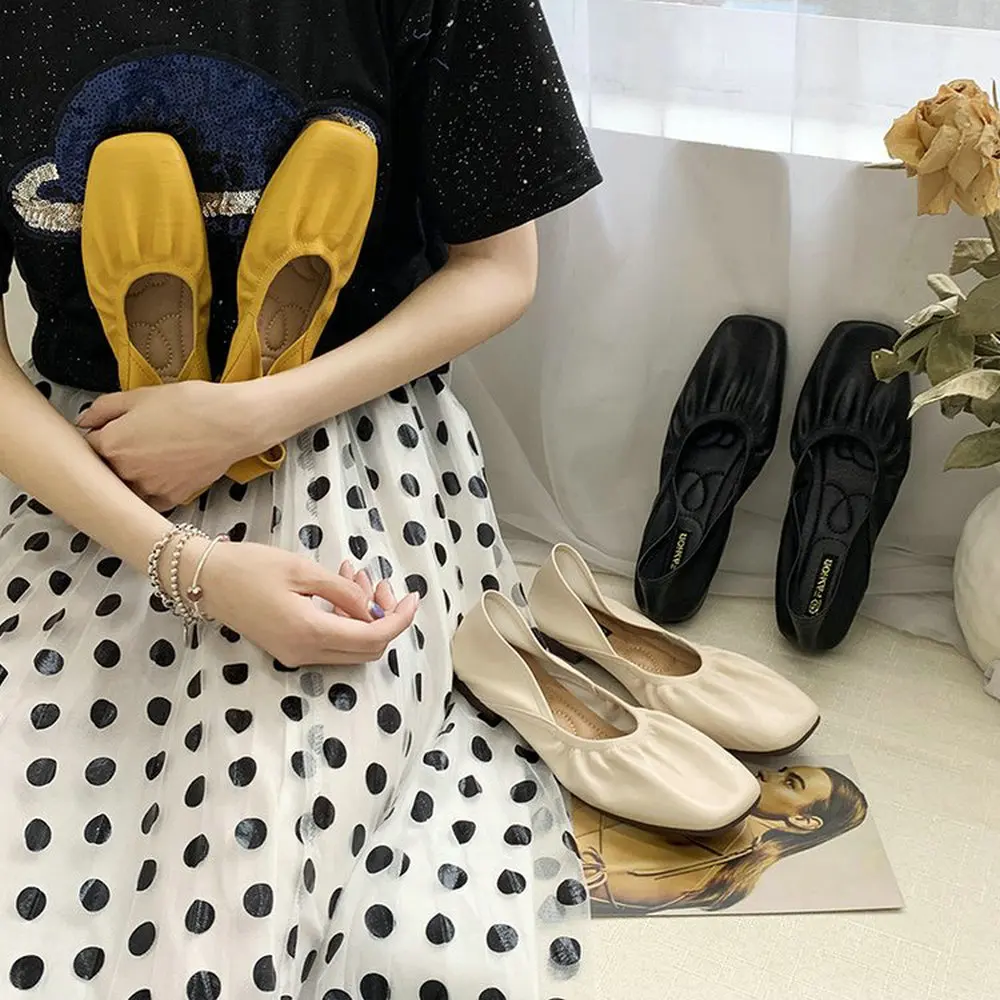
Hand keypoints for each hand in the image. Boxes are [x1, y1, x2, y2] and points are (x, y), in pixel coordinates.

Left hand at [78, 381, 264, 509]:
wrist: (231, 423)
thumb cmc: (190, 405)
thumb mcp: (141, 395)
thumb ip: (105, 408)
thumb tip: (85, 420)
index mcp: (113, 444)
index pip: (88, 447)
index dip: (98, 437)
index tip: (109, 432)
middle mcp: (127, 471)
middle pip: (106, 471)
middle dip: (115, 458)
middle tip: (136, 442)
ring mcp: (149, 488)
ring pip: (128, 488)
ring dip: (133, 477)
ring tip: (153, 457)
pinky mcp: (172, 498)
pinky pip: (152, 500)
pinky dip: (153, 490)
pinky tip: (165, 472)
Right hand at [189, 539, 419, 666]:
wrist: (203, 579)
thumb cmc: (249, 567)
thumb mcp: (303, 570)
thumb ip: (343, 592)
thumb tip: (372, 608)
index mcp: (310, 633)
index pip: (373, 638)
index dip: (399, 619)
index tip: (412, 596)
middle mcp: (305, 653)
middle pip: (367, 649)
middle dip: (384, 616)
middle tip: (379, 581)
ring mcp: (295, 654)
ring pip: (350, 646)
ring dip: (364, 614)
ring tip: (358, 575)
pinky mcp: (288, 648)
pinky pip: (331, 641)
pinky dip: (345, 617)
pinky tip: (341, 585)